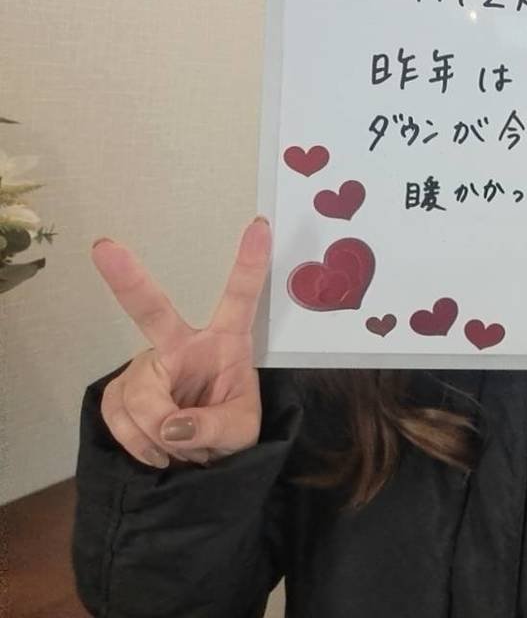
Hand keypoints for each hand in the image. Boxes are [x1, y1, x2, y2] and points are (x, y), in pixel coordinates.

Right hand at [91, 217, 271, 468]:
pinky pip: (118, 415)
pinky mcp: (121, 388)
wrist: (200, 462)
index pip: (240, 298)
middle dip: (128, 279)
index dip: (249, 263)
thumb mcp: (241, 434)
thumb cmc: (229, 431)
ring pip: (139, 397)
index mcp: (226, 342)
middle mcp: (182, 344)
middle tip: (104, 247)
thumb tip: (172, 423)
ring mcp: (147, 364)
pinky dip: (137, 442)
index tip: (261, 225)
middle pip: (152, 310)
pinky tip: (156, 449)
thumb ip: (214, 428)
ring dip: (157, 434)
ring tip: (180, 447)